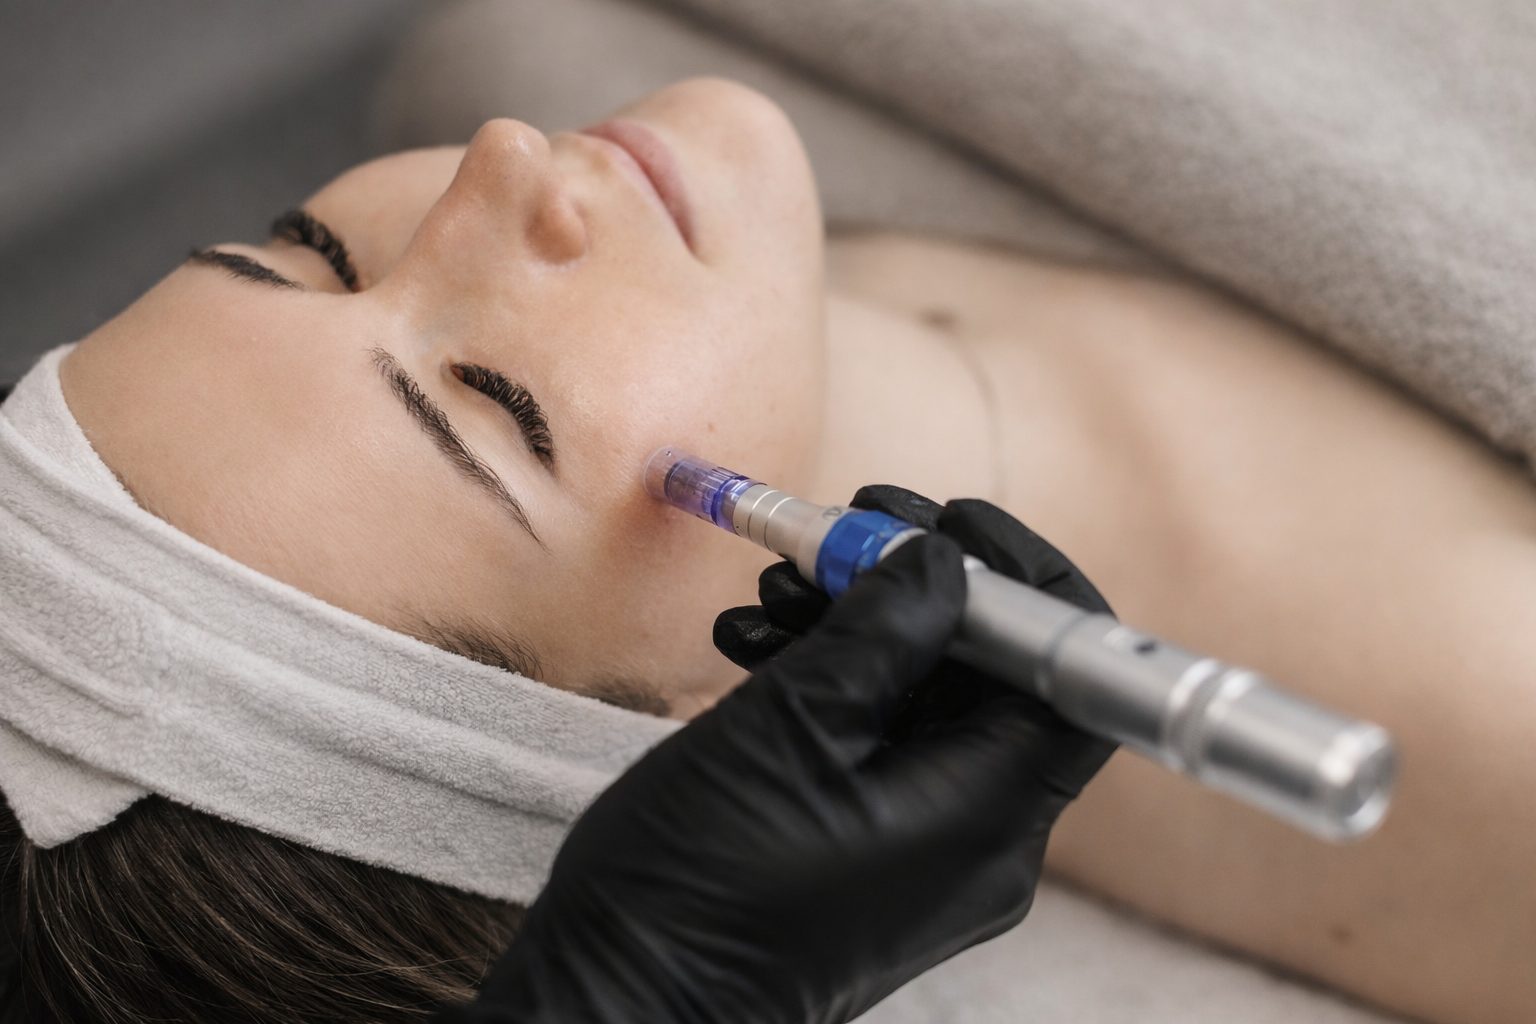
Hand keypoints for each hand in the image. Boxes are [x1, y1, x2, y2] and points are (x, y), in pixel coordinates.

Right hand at [443, 522, 1114, 1023]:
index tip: (947, 523)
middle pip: (995, 679)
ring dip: (858, 630)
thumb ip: (882, 630)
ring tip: (772, 595)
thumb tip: (942, 561)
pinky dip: (834, 686)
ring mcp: (930, 850)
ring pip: (928, 704)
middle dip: (915, 591)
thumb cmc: (697, 879)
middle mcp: (981, 839)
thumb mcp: (789, 725)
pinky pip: (884, 745)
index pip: (1075, 676)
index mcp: (988, 814)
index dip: (1025, 582)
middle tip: (839, 536)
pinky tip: (757, 648)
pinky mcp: (878, 852)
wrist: (619, 996)